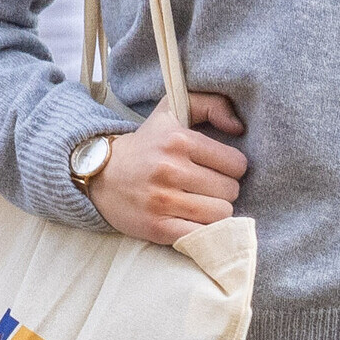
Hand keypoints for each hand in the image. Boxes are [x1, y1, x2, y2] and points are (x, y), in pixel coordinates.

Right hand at [88, 92, 248, 246]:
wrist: (101, 175)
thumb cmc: (146, 144)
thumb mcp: (172, 111)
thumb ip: (210, 104)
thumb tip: (239, 127)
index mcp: (178, 140)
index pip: (236, 163)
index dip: (231, 168)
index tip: (217, 169)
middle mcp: (170, 169)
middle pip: (230, 190)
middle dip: (224, 190)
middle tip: (207, 187)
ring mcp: (163, 200)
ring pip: (220, 214)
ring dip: (216, 211)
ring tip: (201, 203)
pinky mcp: (157, 227)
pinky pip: (201, 235)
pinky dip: (204, 231)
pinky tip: (194, 222)